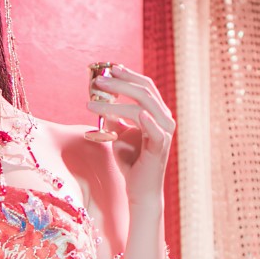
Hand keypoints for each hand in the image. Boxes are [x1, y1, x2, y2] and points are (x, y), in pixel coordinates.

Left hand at [87, 64, 174, 198]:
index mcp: (157, 112)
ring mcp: (164, 132)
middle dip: (120, 84)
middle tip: (98, 81)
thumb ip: (113, 118)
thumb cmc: (131, 162)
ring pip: (144, 106)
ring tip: (95, 99)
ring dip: (118, 100)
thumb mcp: (119, 135)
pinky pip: (155, 131)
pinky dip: (146, 121)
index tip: (110, 69)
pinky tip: (136, 113)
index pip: (145, 87)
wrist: (139, 189)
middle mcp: (164, 118)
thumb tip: (101, 103)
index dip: (128, 76)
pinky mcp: (160, 148)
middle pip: (144, 91)